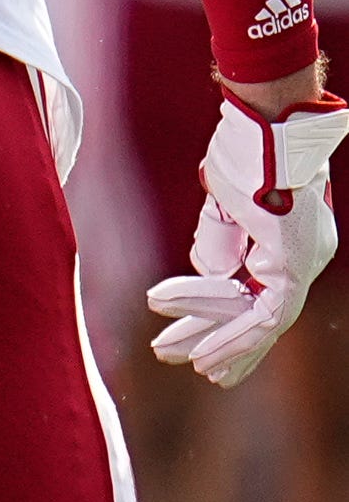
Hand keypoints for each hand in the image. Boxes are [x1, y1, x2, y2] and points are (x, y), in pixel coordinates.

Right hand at [151, 89, 348, 385]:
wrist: (266, 130)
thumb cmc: (246, 153)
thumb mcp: (223, 207)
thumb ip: (218, 244)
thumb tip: (211, 276)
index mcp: (293, 239)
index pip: (257, 291)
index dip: (227, 320)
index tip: (197, 343)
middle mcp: (307, 254)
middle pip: (266, 314)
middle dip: (232, 346)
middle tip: (204, 372)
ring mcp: (304, 261)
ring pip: (265, 322)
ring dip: (226, 347)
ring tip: (195, 368)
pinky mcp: (293, 265)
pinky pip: (264, 315)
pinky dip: (234, 338)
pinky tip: (205, 356)